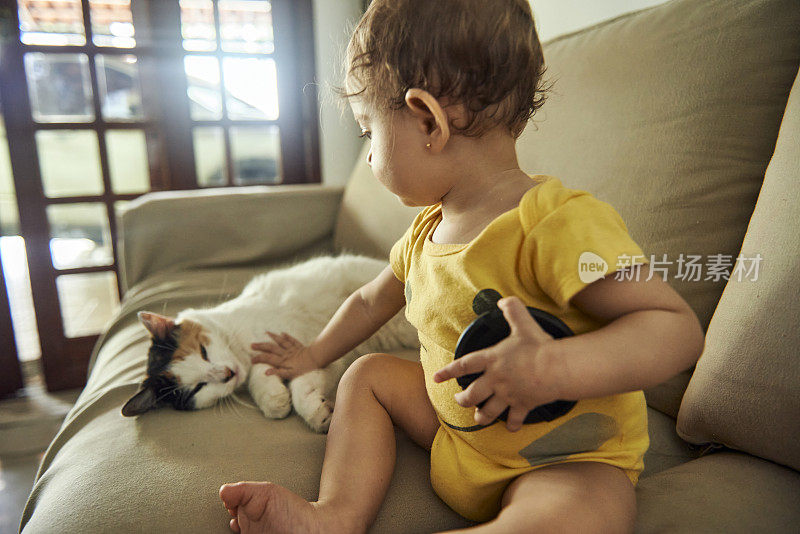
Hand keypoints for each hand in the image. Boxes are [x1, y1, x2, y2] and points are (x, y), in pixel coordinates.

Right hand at [250, 331, 319, 379]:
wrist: (317, 359)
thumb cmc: (304, 369)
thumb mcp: (291, 374)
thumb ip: (279, 373)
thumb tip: (266, 372)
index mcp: (283, 361)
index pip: (268, 358)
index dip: (259, 358)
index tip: (251, 360)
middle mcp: (286, 353)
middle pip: (272, 348)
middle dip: (261, 346)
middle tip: (252, 344)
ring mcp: (292, 349)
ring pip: (281, 342)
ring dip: (273, 337)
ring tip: (266, 333)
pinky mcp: (300, 347)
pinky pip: (292, 340)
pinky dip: (287, 336)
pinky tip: (283, 333)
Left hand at [432, 297, 563, 431]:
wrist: (556, 368)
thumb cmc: (538, 346)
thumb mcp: (524, 322)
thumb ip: (512, 309)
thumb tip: (503, 300)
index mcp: (492, 360)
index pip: (464, 365)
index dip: (448, 371)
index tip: (437, 378)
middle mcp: (496, 380)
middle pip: (472, 395)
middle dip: (462, 399)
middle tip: (459, 399)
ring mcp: (508, 395)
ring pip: (488, 411)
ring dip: (481, 416)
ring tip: (478, 418)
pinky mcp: (523, 405)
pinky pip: (514, 419)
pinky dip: (512, 424)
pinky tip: (511, 427)